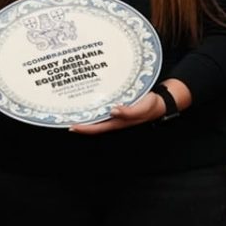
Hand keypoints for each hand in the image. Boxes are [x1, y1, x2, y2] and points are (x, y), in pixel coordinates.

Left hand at [70, 78, 190, 133]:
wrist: (161, 100)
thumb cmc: (152, 105)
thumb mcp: (143, 108)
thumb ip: (129, 112)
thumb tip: (113, 111)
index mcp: (118, 122)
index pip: (97, 128)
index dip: (84, 128)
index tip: (71, 126)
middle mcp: (114, 118)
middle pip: (93, 122)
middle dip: (80, 120)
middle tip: (64, 114)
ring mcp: (115, 112)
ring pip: (96, 114)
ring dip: (85, 111)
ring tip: (71, 106)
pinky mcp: (117, 103)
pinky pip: (102, 105)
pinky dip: (93, 103)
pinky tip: (87, 96)